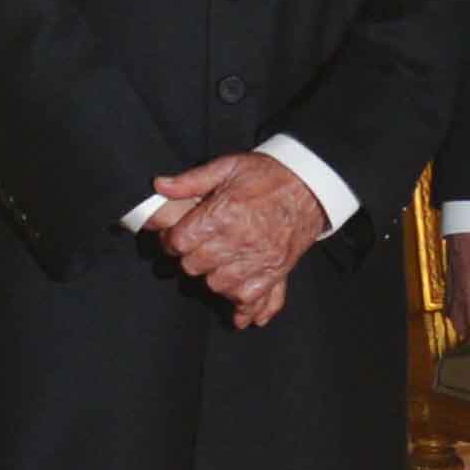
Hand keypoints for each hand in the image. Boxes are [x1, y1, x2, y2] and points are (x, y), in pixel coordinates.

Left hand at [154, 153, 328, 327]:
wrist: (310, 187)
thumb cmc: (268, 176)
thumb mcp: (227, 167)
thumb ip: (191, 180)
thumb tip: (160, 186)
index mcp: (223, 214)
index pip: (180, 241)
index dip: (172, 240)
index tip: (177, 237)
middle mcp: (239, 240)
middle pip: (194, 266)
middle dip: (191, 258)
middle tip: (198, 248)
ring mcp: (258, 259)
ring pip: (217, 285)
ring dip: (212, 277)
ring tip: (217, 265)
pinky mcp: (275, 272)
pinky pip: (249, 298)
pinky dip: (240, 301)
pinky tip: (235, 296)